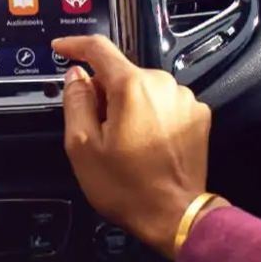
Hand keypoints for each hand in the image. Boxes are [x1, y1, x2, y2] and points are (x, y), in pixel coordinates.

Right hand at [52, 35, 220, 258]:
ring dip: (130, 104)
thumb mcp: (83, 147)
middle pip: (122, 73)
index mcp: (131, 86)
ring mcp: (184, 98)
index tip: (61, 49)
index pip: (99, 48)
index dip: (75, 45)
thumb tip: (76, 76)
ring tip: (124, 142)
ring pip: (144, 89)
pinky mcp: (199, 115)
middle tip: (96, 128)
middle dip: (105, 92)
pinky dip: (152, 114)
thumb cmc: (126, 187)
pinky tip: (147, 143)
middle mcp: (162, 83)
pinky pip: (165, 103)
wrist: (175, 215)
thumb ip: (76, 102)